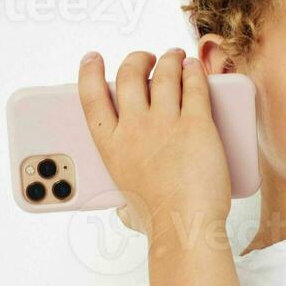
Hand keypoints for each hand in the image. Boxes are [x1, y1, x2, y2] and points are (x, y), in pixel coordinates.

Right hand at [78, 49, 233, 242]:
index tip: (92, 59)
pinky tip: (194, 69)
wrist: (183, 228)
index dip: (89, 72)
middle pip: (129, 76)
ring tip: (174, 56)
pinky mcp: (196, 125)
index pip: (91, 97)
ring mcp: (164, 124)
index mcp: (110, 145)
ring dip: (169, 59)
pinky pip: (195, 87)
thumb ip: (124, 175)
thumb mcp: (124, 195)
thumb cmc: (157, 219)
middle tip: (147, 58)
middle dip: (137, 59)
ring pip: (164, 75)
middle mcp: (134, 128)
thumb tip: (127, 186)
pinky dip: (194, 73)